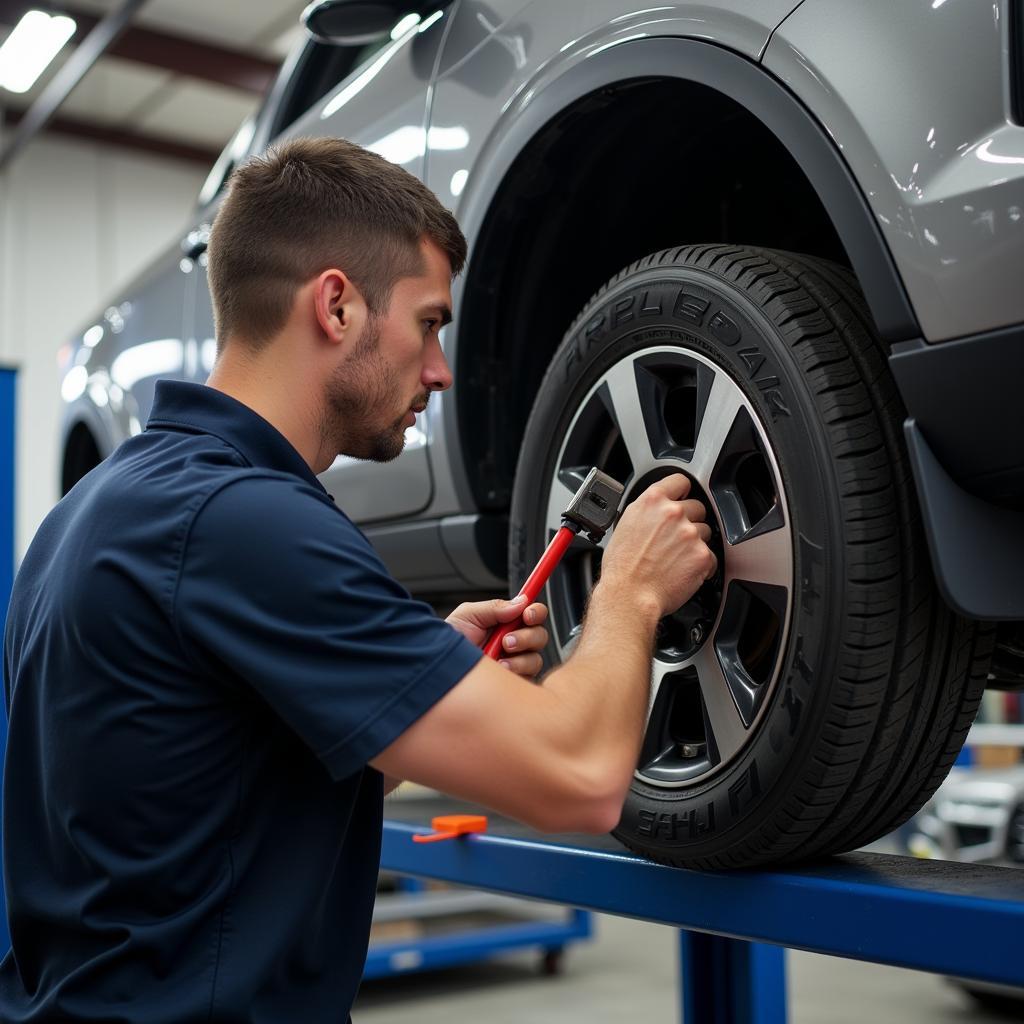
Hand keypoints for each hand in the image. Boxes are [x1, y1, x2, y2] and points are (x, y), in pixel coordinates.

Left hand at [446, 596, 548, 678]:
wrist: (438, 666)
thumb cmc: (450, 640)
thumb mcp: (468, 615)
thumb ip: (494, 607)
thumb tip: (521, 602)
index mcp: (507, 623)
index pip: (533, 615)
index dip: (536, 612)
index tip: (527, 615)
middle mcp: (515, 643)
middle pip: (540, 636)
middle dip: (527, 637)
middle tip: (506, 641)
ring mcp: (515, 664)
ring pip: (535, 660)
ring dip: (519, 660)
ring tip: (499, 661)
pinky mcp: (512, 684)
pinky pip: (527, 681)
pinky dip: (515, 676)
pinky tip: (499, 673)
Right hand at [600, 474, 716, 618]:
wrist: (629, 596)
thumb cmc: (622, 568)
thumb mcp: (625, 526)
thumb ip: (646, 511)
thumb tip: (655, 510)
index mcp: (652, 501)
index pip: (680, 480)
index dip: (682, 491)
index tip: (682, 498)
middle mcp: (673, 513)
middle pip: (697, 507)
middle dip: (690, 521)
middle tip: (675, 539)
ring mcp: (690, 533)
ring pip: (705, 531)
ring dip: (696, 543)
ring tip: (676, 558)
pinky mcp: (702, 555)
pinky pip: (711, 556)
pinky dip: (702, 565)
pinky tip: (683, 570)